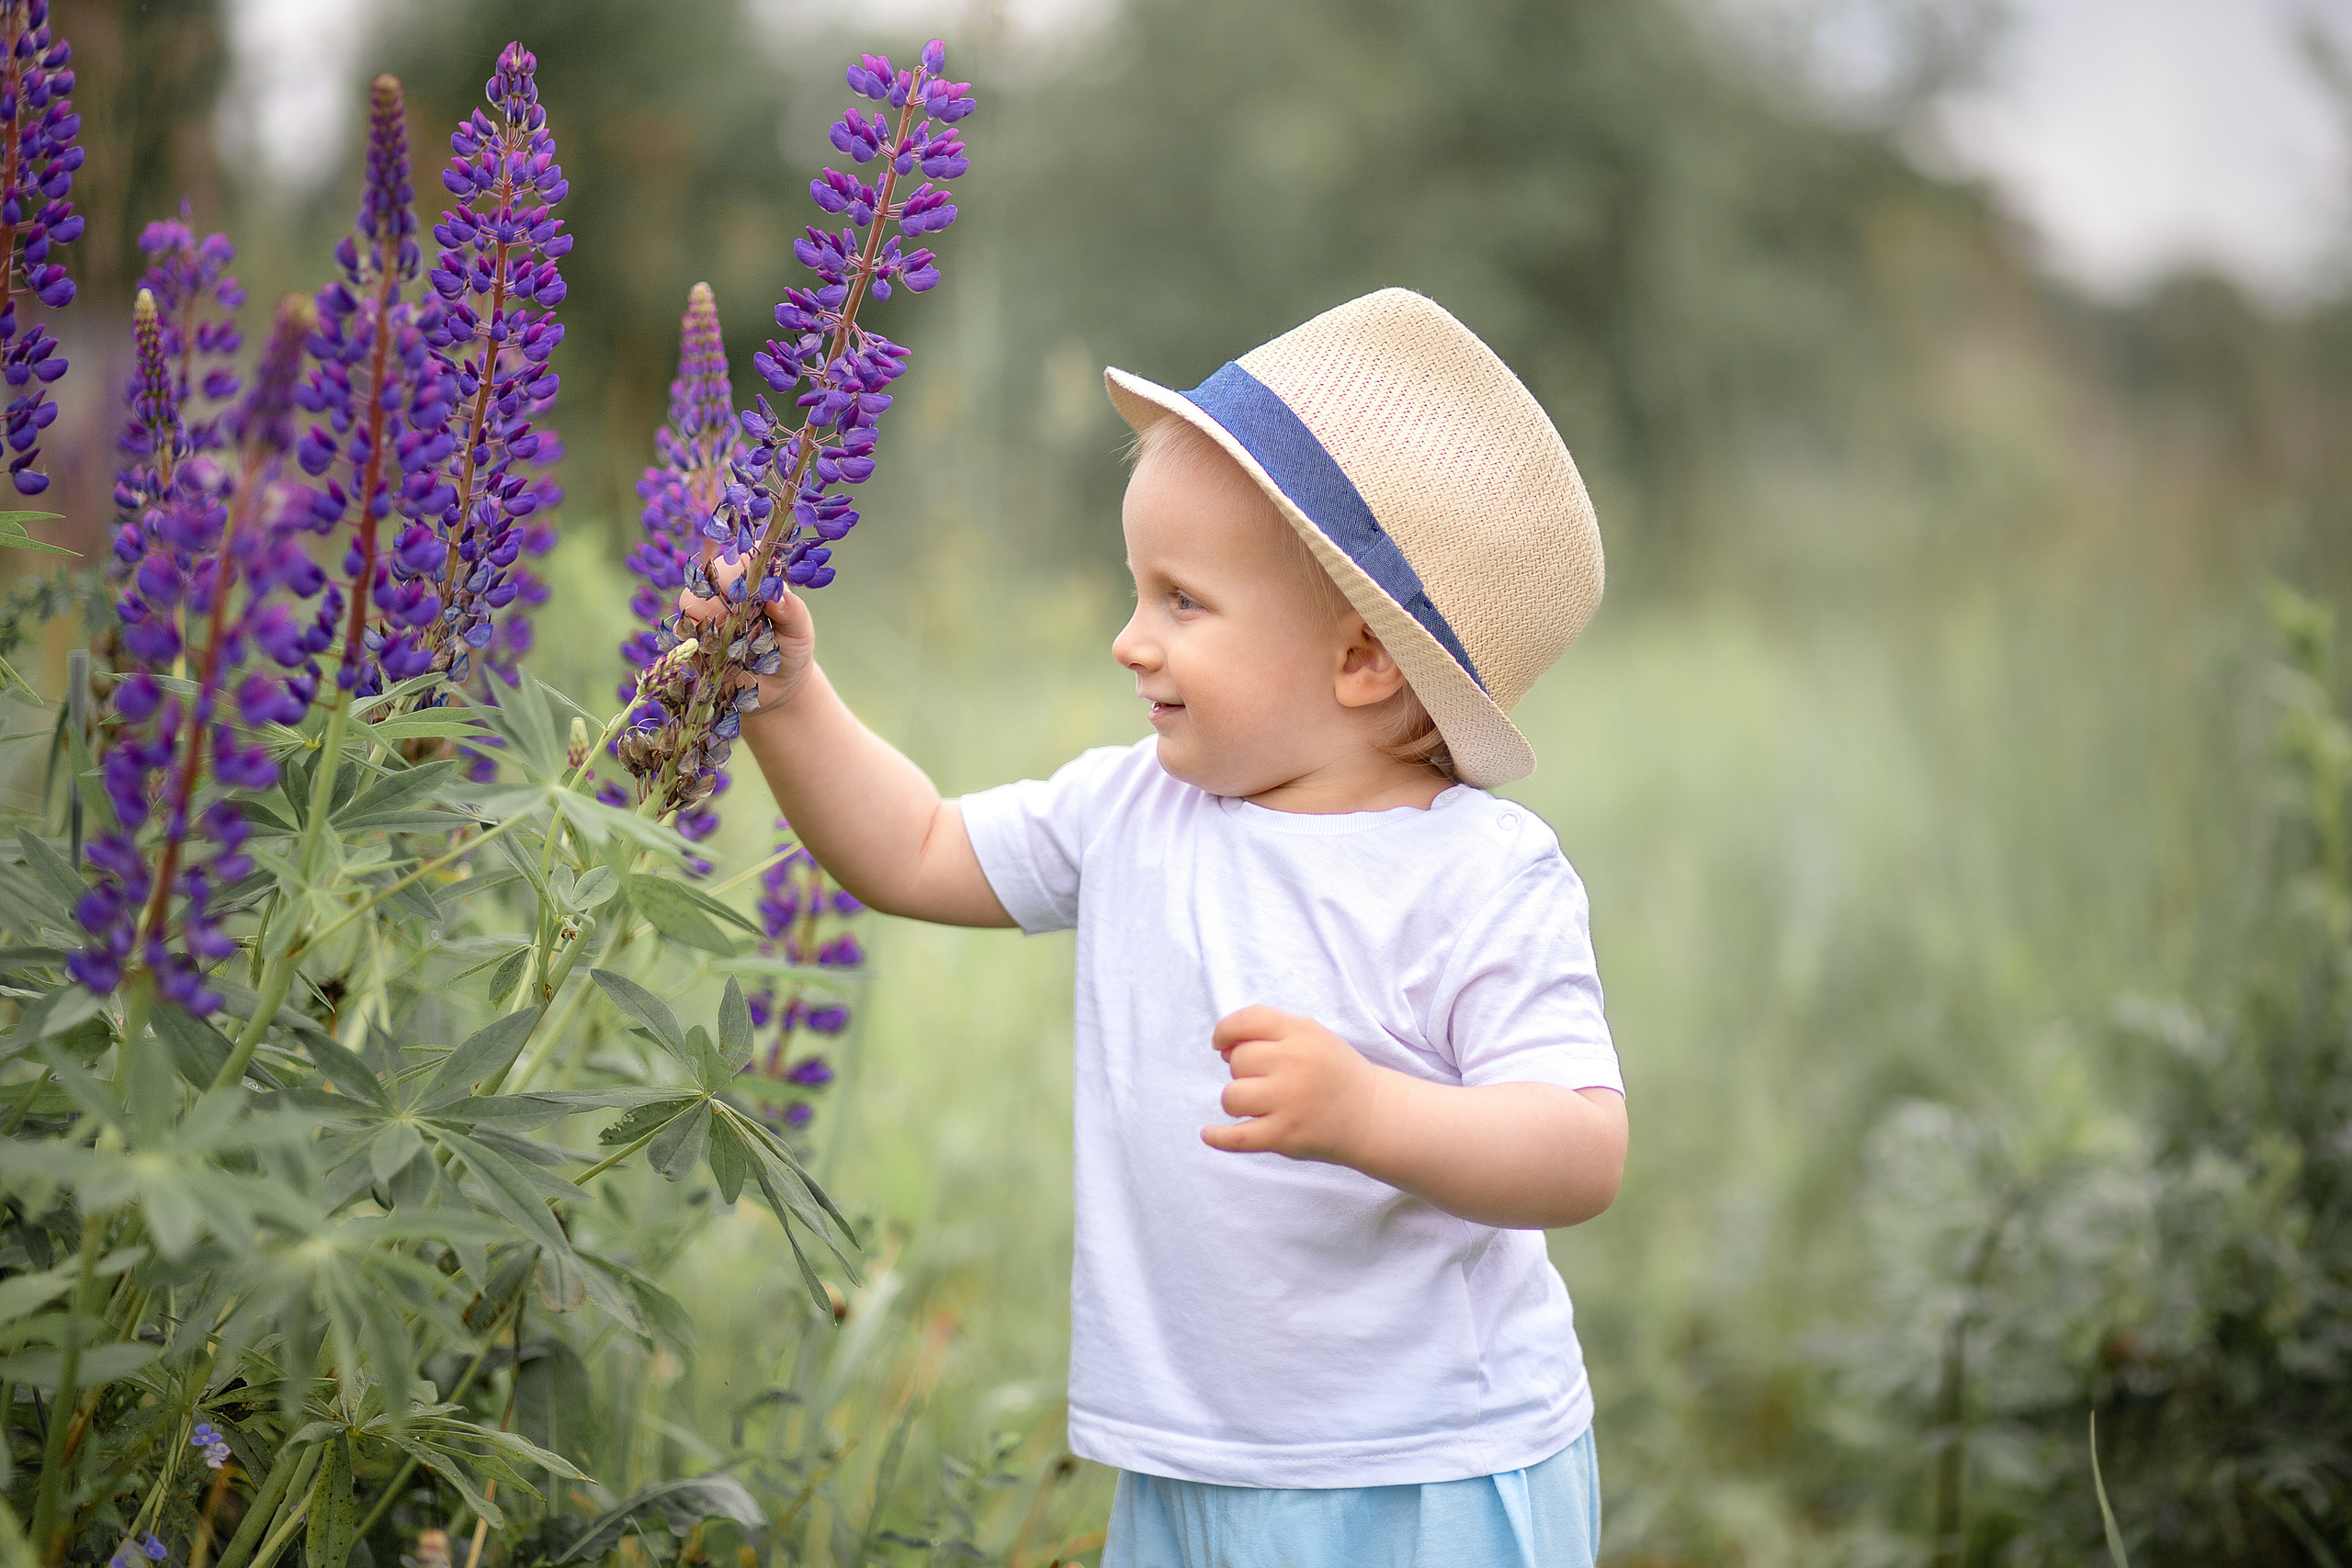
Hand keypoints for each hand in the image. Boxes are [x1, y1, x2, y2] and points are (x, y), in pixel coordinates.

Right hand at [676, 543, 817, 714]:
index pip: (742, 555)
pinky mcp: (692, 634)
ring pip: (690, 600)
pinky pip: (682, 630)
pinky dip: (699, 643)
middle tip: (746, 622)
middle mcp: (725, 588)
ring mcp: (705, 610)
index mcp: (753, 575)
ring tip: (737, 643)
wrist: (776, 688)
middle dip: (725, 599)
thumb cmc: (791, 650)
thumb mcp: (799, 632)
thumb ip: (793, 612)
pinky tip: (720, 655)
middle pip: (709, 575)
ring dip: (712, 622)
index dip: (744, 570)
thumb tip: (778, 596)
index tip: (755, 593)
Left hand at [1202, 1004, 1384, 1163]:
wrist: (1372, 1116)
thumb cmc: (1334, 1073)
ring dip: (1238, 1101)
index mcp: (1302, 1034)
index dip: (1225, 1031)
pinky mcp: (1285, 1135)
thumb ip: (1271, 1031)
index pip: (1247, 1020)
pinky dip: (1217, 1137)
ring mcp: (1289, 1101)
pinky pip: (1236, 1137)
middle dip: (1243, 1070)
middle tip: (1265, 1080)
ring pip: (1231, 1096)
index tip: (1221, 1044)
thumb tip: (1223, 1046)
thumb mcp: (1313, 1037)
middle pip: (1237, 1061)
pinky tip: (1208, 1134)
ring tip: (1258, 1105)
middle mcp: (1295, 1063)